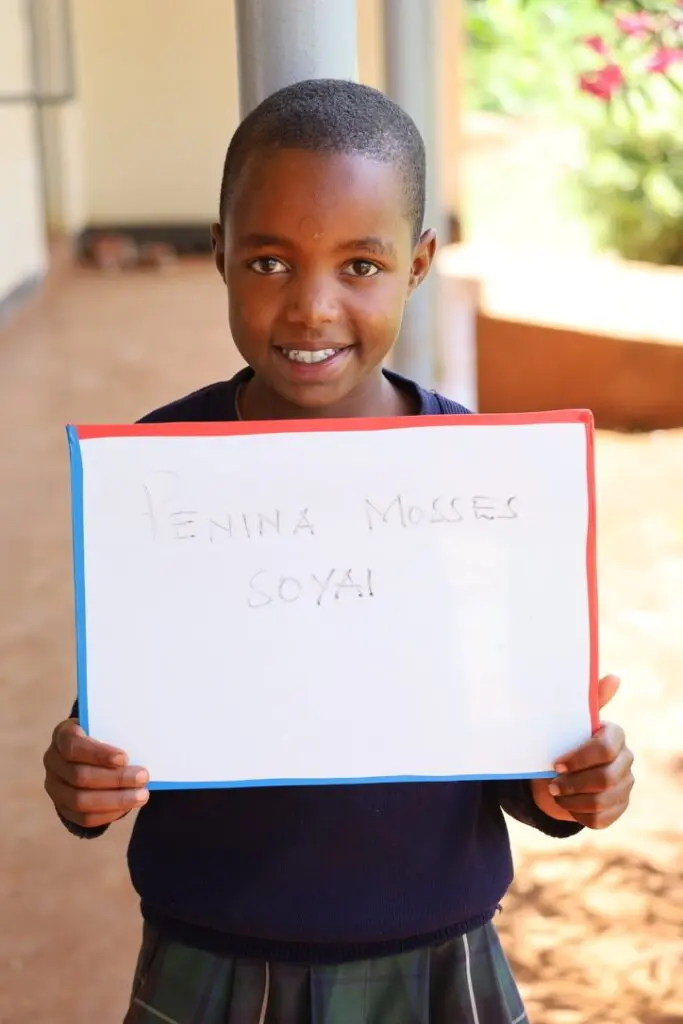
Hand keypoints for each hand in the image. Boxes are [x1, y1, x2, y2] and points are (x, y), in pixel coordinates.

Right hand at [44, 719, 148, 828]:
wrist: (90, 754)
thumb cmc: (104, 736)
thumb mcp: (108, 727)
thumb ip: (118, 734)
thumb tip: (143, 747)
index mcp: (62, 735)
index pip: (73, 746)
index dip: (98, 754)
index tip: (124, 758)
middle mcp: (52, 761)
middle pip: (79, 776)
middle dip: (115, 779)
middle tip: (143, 777)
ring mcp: (55, 787)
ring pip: (80, 801)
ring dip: (115, 799)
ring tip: (141, 795)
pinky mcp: (63, 807)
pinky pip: (84, 817)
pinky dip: (109, 813)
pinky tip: (128, 806)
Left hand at [531, 674, 633, 828]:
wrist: (560, 773)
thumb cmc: (563, 742)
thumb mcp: (569, 722)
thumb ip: (590, 701)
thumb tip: (615, 678)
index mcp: (615, 736)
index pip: (604, 749)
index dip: (579, 759)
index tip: (555, 763)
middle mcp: (626, 760)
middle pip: (605, 779)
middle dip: (574, 783)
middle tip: (551, 784)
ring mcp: (625, 786)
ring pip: (601, 801)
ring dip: (572, 800)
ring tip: (554, 793)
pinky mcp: (619, 808)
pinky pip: (600, 819)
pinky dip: (577, 814)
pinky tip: (566, 804)